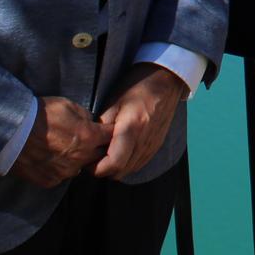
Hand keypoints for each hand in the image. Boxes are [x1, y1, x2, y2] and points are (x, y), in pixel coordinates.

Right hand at [9, 96, 110, 187]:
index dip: (110, 132)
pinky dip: (58, 167)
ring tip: (62, 147)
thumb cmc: (40, 114)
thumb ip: (85, 116)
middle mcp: (80, 158)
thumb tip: (91, 123)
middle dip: (96, 147)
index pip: (112, 137)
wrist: (11, 132)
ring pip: (79, 167)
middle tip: (85, 139)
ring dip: (77, 159)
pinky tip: (48, 157)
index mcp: (89, 137)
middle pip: (99, 155)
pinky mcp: (50, 181)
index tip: (107, 130)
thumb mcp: (68, 105)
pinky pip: (61, 175)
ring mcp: (65, 172)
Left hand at [90, 63, 186, 180]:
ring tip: (107, 151)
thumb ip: (101, 126)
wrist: (166, 82)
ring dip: (116, 167)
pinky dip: (127, 162)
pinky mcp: (157, 145)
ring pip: (130, 170)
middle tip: (94, 156)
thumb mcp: (114, 102)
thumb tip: (89, 145)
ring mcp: (152, 145)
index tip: (88, 160)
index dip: (97, 168)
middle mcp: (144, 141)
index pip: (114, 163)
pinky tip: (121, 149)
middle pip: (121, 172)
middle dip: (104, 170)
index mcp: (132, 128)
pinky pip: (139, 164)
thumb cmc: (136, 87)